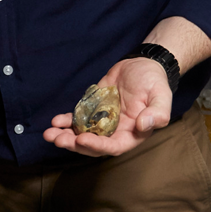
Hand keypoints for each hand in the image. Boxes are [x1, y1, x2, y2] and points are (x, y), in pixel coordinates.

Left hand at [44, 56, 172, 156]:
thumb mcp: (161, 94)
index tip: (82, 140)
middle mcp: (115, 132)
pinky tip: (55, 121)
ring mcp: (102, 121)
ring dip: (65, 136)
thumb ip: (158, 112)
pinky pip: (77, 119)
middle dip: (74, 144)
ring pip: (81, 134)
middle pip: (92, 145)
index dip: (97, 146)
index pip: (113, 147)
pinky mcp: (93, 109)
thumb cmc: (154, 81)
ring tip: (49, 134)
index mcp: (132, 134)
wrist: (142, 64)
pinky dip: (66, 122)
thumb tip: (144, 125)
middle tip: (58, 139)